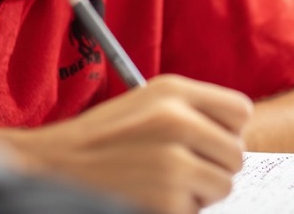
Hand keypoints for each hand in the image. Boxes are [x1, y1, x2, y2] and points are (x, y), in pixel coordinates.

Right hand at [12, 75, 251, 213]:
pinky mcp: (166, 201)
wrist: (53, 166)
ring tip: (164, 181)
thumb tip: (237, 133)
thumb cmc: (103, 136)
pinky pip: (197, 210)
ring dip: (199, 190)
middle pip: (236, 153)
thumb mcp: (146, 102)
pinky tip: (150, 196)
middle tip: (183, 166)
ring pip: (223, 185)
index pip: (240, 111)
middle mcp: (176, 122)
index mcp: (174, 91)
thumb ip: (192, 108)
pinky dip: (177, 209)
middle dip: (214, 164)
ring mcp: (173, 164)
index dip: (227, 129)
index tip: (209, 138)